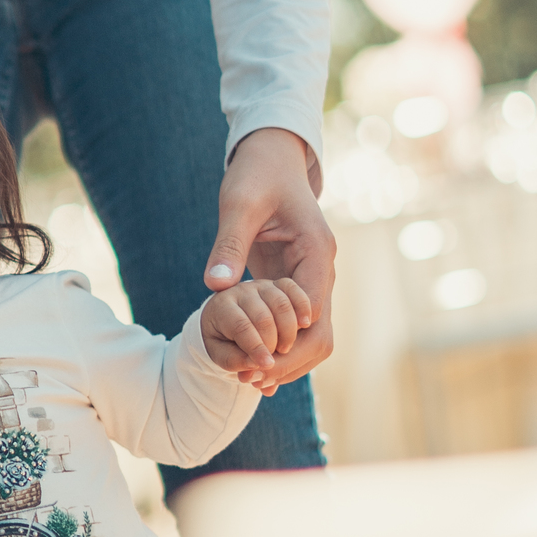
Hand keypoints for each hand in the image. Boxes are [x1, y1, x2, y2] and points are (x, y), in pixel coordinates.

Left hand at [203, 128, 334, 386]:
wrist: (271, 158)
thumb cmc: (256, 175)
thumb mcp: (238, 204)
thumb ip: (229, 243)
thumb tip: (215, 285)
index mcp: (317, 252)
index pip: (312, 312)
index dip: (286, 343)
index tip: (254, 362)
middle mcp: (321, 271)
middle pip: (319, 334)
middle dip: (288, 362)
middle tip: (249, 379)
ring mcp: (310, 279)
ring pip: (311, 336)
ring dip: (284, 361)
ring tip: (247, 379)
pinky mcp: (294, 283)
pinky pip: (293, 325)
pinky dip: (277, 347)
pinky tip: (250, 365)